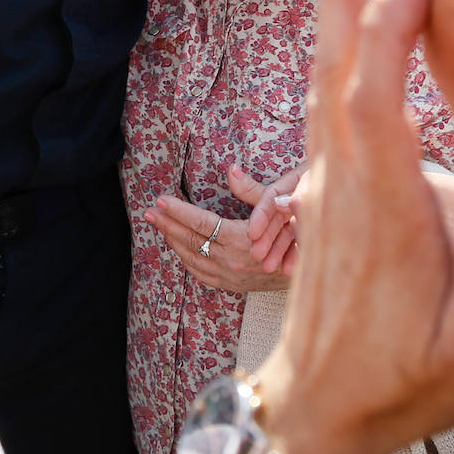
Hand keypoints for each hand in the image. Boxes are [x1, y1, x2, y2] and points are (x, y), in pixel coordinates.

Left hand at [143, 167, 295, 292]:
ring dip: (173, 241)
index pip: (200, 222)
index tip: (160, 200)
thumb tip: (231, 168)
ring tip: (159, 225)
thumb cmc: (292, 233)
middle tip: (149, 211)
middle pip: (190, 239)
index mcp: (239, 239)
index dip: (178, 211)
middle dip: (167, 224)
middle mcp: (230, 260)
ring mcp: (229, 275)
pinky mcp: (231, 285)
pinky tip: (178, 247)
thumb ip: (250, 189)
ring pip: (191, 257)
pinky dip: (186, 259)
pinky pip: (200, 273)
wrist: (305, 272)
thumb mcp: (274, 206)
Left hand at [252, 0, 453, 453]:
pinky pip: (319, 105)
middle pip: (337, 75)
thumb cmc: (403, 379)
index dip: (390, 37)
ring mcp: (322, 185)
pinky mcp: (315, 190)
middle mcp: (342, 186)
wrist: (320, 408)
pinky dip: (328, 54)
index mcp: (385, 217)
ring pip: (321, 82)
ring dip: (327, 13)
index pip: (380, 108)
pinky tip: (336, 29)